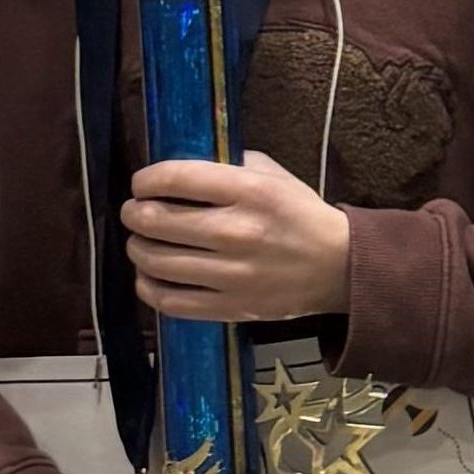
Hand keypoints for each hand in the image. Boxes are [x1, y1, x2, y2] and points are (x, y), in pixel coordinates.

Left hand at [123, 154, 352, 323]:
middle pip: (154, 221)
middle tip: (136, 212)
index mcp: (250, 192)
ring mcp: (232, 275)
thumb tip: (181, 168)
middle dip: (134, 213)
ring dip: (137, 247)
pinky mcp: (230, 307)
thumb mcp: (274, 176)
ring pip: (154, 260)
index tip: (142, 184)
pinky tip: (151, 275)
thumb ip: (229, 165)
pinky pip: (168, 300)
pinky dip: (147, 286)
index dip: (145, 180)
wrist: (339, 267)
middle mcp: (237, 232)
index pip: (174, 178)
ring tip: (143, 242)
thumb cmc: (301, 216)